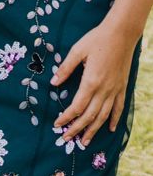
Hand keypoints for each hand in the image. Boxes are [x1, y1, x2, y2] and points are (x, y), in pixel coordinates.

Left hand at [52, 21, 137, 145]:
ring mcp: (114, 90)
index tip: (57, 124)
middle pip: (89, 116)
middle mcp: (104, 90)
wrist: (121, 34)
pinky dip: (114, 120)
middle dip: (77, 129)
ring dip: (93, 130)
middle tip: (66, 139)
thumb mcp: (77, 50)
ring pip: (104, 116)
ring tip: (85, 141)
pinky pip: (119, 108)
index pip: (77, 106)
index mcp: (91, 81)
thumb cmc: (96, 39)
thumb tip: (53, 82)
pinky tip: (111, 129)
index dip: (67, 117)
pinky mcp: (122, 88)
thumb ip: (66, 68)